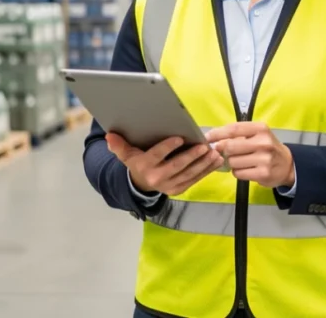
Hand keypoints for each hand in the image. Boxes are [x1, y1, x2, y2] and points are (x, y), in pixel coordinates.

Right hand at [106, 133, 224, 195]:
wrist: (141, 184)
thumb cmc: (137, 162)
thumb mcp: (126, 154)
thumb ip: (119, 145)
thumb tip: (110, 135)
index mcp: (144, 167)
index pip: (156, 156)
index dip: (168, 148)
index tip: (180, 138)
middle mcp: (157, 178)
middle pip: (177, 166)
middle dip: (192, 156)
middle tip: (204, 146)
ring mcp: (169, 185)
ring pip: (189, 174)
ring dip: (203, 164)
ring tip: (214, 153)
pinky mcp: (179, 189)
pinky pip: (195, 179)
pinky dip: (207, 170)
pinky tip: (216, 161)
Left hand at [205, 122, 294, 188]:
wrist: (287, 165)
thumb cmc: (267, 148)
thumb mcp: (257, 135)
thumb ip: (238, 135)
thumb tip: (214, 139)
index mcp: (261, 129)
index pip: (233, 129)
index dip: (217, 133)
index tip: (207, 137)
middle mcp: (263, 142)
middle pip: (230, 146)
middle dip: (224, 150)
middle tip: (226, 152)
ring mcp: (264, 159)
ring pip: (232, 161)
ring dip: (232, 163)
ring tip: (241, 161)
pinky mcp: (262, 174)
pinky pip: (238, 173)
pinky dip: (237, 172)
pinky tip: (246, 169)